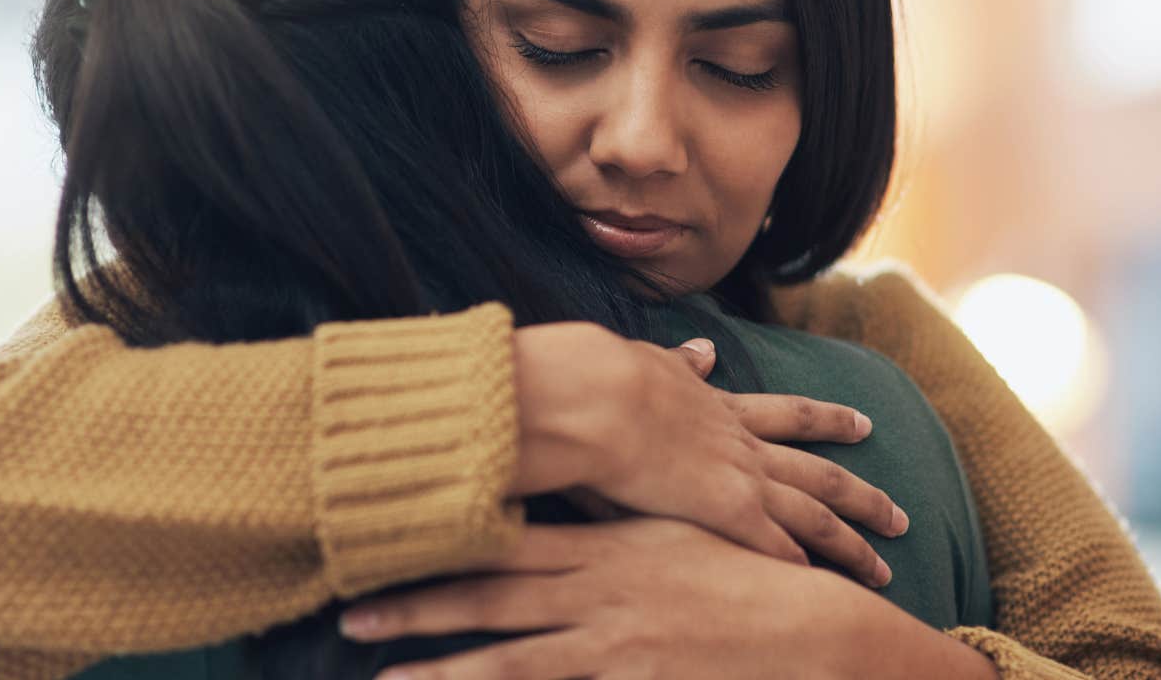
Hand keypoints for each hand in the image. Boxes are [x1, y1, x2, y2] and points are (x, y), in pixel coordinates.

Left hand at [339, 519, 995, 679]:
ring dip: (446, 673)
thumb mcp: (668, 528)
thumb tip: (555, 497)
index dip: (441, 541)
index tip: (380, 541)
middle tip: (347, 612)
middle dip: (417, 607)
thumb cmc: (738, 570)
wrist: (812, 626)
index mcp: (603, 542)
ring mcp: (615, 644)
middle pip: (491, 598)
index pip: (504, 538)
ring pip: (514, 662)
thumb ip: (608, 515)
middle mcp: (599, 589)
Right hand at [509, 324, 906, 582]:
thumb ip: (680, 362)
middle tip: (900, 516)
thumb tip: (704, 349)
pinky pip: (776, 547)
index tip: (863, 424)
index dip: (829, 421)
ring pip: (815, 516)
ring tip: (884, 568)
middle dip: (863, 496)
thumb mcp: (652, 361)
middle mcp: (742, 445)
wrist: (601, 397)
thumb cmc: (611, 378)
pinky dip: (800, 565)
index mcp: (722, 408)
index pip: (790, 415)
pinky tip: (822, 586)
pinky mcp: (727, 511)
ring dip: (852, 543)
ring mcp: (741, 479)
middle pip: (820, 474)